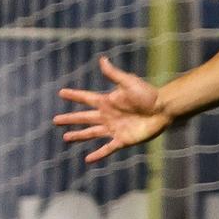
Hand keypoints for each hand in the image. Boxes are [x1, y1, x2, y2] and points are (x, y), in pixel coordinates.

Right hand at [53, 56, 170, 162]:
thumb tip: (102, 59)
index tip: (61, 93)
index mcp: (107, 101)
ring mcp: (114, 128)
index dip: (74, 96)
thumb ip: (114, 74)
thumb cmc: (148, 94)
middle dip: (70, 119)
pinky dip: (98, 154)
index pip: (86, 99)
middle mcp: (108, 115)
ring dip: (78, 136)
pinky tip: (88, 159)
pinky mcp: (122, 140)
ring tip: (66, 138)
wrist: (162, 109)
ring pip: (91, 133)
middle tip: (55, 120)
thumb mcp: (128, 83)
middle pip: (84, 118)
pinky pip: (107, 149)